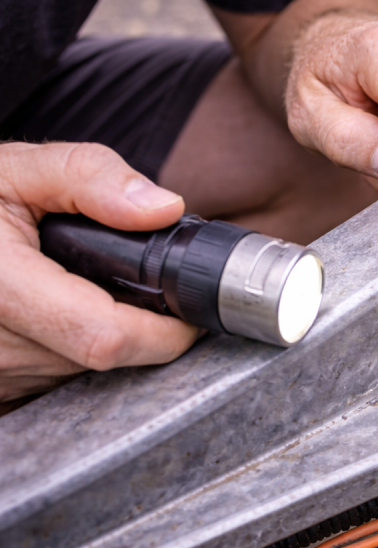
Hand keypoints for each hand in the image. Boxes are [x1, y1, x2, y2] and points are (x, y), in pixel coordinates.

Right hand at [0, 142, 200, 401]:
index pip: (106, 337)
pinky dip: (73, 347)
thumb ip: (89, 178)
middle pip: (105, 355)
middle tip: (131, 281)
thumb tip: (162, 209)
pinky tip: (63, 311)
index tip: (190, 311)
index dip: (164, 330)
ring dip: (105, 334)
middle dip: (138, 323)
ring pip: (84, 369)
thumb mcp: (14, 169)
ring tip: (85, 286)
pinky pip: (56, 378)